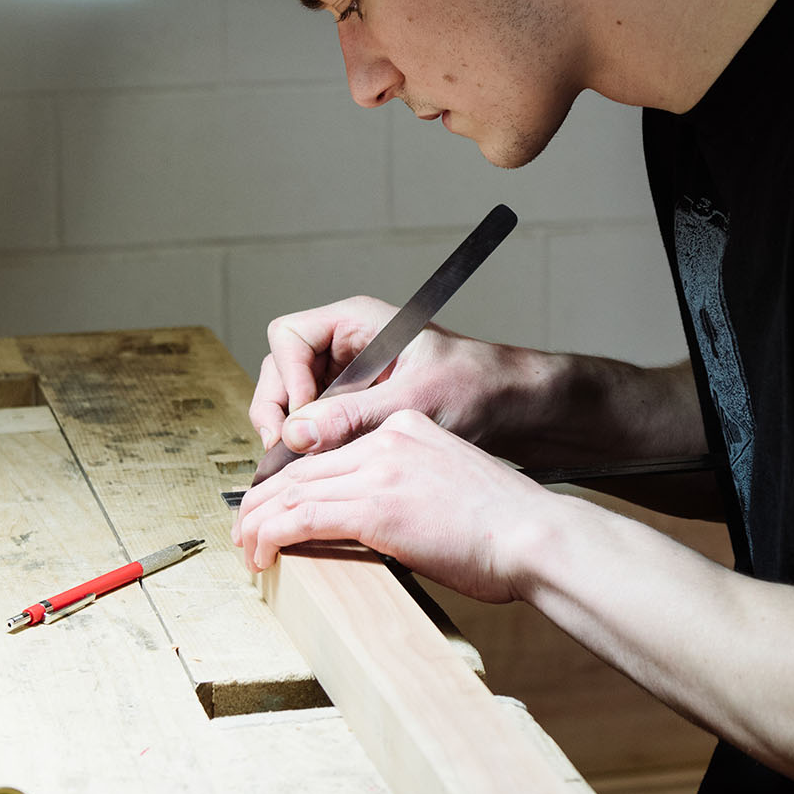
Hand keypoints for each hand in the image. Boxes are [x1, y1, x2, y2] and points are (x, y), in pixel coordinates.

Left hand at [232, 410, 556, 602]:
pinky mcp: (375, 507)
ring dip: (259, 522)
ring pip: (293, 490)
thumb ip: (409, 490)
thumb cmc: (506, 526)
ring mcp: (380, 470)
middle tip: (245, 529)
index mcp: (408, 427)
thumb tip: (381, 523)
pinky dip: (272, 537)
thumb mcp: (451, 486)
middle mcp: (388, 439)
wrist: (534, 535)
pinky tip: (260, 555)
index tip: (275, 505)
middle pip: (303, 466)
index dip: (293, 480)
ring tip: (244, 548)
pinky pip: (303, 518)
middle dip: (264, 501)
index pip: (331, 450)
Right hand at [252, 295, 536, 457]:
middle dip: (278, 411)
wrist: (515, 408)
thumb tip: (297, 434)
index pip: (288, 336)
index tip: (299, 421)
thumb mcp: (415, 400)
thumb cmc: (478, 385)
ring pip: (293, 401)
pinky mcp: (356, 407)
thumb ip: (354, 416)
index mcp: (357, 322)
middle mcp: (346, 345)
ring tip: (302, 468)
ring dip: (292, 433)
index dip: (285, 378)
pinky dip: (312, 446)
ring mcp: (348, 377)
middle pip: (281, 370)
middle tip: (286, 454)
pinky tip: (322, 471)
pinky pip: (316, 423)